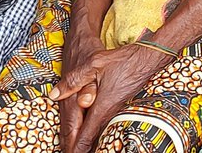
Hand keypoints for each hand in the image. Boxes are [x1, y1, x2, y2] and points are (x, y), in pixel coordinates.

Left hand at [50, 42, 169, 152]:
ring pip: (97, 134)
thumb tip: (54, 94)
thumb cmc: (122, 60)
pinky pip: (101, 126)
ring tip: (75, 150)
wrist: (147, 58)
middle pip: (91, 140)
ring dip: (85, 144)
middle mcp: (107, 112)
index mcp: (100, 107)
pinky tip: (90, 136)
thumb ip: (74, 80)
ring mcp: (113, 110)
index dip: (74, 150)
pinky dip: (92, 135)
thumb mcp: (94, 64)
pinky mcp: (116, 105)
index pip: (84, 137)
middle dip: (78, 150)